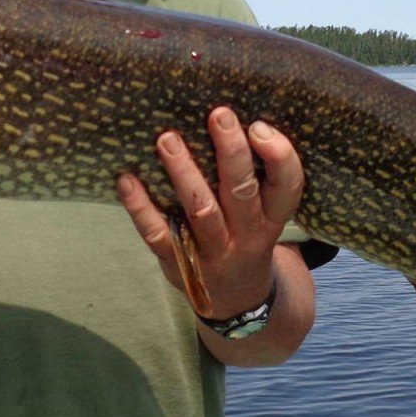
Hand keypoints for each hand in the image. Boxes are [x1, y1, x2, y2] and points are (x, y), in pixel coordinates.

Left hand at [116, 107, 304, 319]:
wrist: (236, 301)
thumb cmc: (247, 237)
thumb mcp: (265, 214)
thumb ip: (256, 177)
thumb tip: (229, 117)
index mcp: (272, 218)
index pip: (288, 186)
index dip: (279, 156)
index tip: (259, 127)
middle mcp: (247, 234)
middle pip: (242, 192)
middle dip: (231, 152)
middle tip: (218, 115)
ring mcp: (213, 251)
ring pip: (201, 210)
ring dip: (184, 173)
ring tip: (167, 139)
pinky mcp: (179, 261)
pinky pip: (158, 233)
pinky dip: (140, 206)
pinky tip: (127, 179)